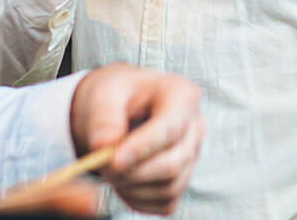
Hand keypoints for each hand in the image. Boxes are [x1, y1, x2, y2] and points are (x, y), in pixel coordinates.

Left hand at [70, 63, 204, 215]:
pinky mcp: (182, 179)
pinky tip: (122, 180)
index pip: (170, 128)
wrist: (118, 107)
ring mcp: (192, 155)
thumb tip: (104, 146)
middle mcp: (194, 127)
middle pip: (173, 163)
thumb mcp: (105, 93)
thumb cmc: (117, 95)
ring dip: (132, 187)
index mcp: (182, 95)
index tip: (113, 161)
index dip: (142, 148)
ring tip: (109, 169)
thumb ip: (103, 117)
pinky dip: (138, 199)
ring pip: (169, 187)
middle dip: (133, 172)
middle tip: (102, 166)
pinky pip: (165, 202)